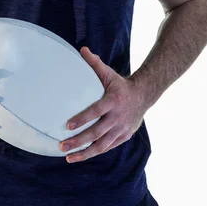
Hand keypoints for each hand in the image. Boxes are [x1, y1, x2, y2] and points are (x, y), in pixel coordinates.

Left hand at [60, 47, 145, 162]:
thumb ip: (94, 63)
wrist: (143, 96)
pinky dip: (94, 152)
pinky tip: (81, 156)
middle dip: (79, 141)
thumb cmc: (120, 84)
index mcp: (113, 101)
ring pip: (102, 145)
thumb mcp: (109, 73)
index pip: (96, 111)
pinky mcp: (123, 137)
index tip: (68, 125)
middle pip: (97, 132)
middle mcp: (118, 117)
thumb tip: (82, 49)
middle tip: (62, 145)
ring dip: (84, 152)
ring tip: (68, 157)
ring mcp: (121, 129)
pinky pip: (107, 147)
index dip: (83, 119)